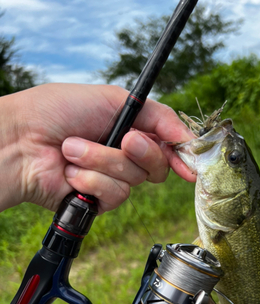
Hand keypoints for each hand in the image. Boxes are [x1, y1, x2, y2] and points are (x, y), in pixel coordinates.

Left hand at [0, 83, 194, 213]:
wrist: (21, 141)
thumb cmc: (56, 111)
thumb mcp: (113, 99)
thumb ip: (157, 115)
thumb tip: (189, 138)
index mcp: (130, 129)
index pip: (167, 144)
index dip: (183, 153)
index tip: (191, 162)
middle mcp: (123, 156)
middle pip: (158, 166)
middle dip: (141, 152)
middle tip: (124, 140)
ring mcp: (111, 179)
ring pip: (134, 180)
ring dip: (103, 161)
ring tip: (73, 150)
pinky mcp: (98, 200)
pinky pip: (114, 195)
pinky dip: (91, 181)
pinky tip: (70, 173)